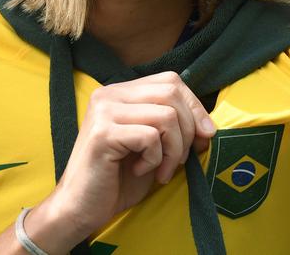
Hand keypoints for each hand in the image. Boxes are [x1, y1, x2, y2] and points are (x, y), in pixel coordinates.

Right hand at [27, 72, 215, 249]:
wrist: (81, 208)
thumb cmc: (118, 180)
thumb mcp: (153, 148)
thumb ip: (175, 130)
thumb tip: (208, 127)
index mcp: (119, 93)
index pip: (170, 81)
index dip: (194, 107)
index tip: (202, 137)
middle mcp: (108, 95)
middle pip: (171, 93)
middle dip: (188, 130)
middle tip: (178, 160)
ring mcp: (103, 112)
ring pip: (165, 115)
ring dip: (174, 149)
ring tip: (161, 169)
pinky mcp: (102, 133)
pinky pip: (149, 137)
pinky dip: (155, 159)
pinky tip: (140, 171)